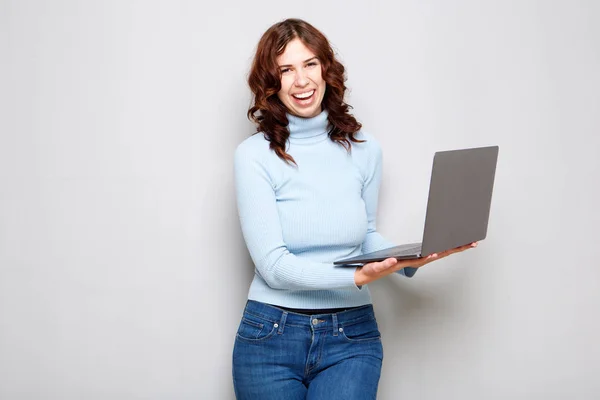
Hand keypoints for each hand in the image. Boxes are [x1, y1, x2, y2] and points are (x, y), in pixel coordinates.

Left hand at [354, 242, 477, 285]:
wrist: (363, 272)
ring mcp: (395, 266)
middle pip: (432, 256)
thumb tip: (430, 233)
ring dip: (423, 258)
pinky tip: (395, 259)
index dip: (455, 247)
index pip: (439, 251)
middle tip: (465, 244)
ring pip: (411, 263)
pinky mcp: (379, 267)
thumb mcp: (403, 252)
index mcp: (415, 258)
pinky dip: (390, 262)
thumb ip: (415, 246)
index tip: (471, 241)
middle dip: (449, 250)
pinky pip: (385, 265)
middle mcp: (408, 263)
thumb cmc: (384, 261)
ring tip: (436, 253)